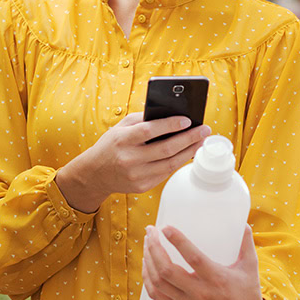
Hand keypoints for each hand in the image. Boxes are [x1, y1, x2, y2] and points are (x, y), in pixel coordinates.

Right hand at [57, 114, 210, 212]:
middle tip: (204, 129)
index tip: (187, 119)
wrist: (95, 174)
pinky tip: (188, 153)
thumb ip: (141, 119)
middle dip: (189, 138)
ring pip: (170, 163)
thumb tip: (169, 113)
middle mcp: (129, 159)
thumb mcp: (119, 127)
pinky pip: (166, 173)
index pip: (149, 131)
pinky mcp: (142, 187)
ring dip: (189, 151)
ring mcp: (136, 175)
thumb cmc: (111, 146)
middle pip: (166, 149)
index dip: (170, 125)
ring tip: (201, 141)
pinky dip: (178, 162)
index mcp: (122, 140)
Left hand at [142, 224, 271, 299]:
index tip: (165, 227)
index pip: (192, 257)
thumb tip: (243, 223)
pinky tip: (147, 267)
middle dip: (154, 248)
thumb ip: (246, 244)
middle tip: (150, 231)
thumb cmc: (248, 295)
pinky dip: (148, 280)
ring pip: (158, 283)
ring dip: (148, 261)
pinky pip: (157, 297)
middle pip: (167, 270)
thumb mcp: (251, 268)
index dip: (177, 241)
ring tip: (147, 244)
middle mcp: (199, 293)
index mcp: (216, 278)